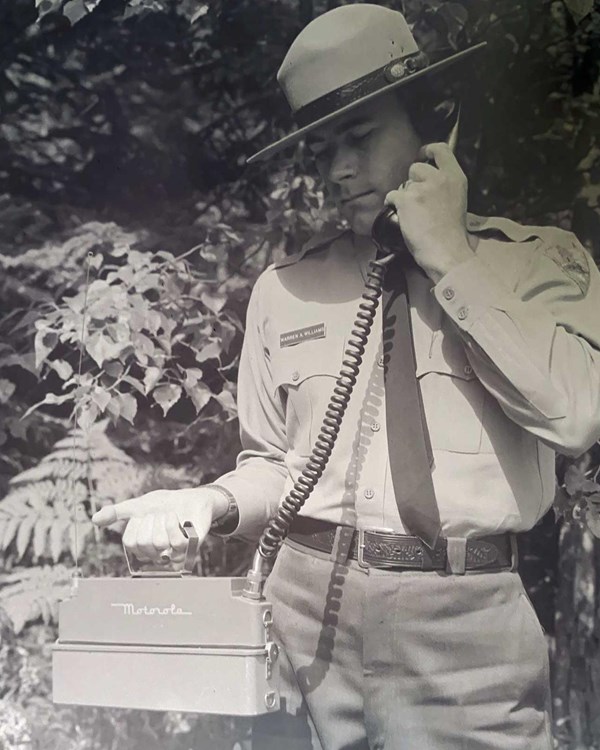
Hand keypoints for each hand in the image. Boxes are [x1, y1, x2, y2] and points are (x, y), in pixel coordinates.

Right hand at [91, 487, 228, 567]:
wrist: (191, 498)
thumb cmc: (165, 504)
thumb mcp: (139, 506)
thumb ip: (117, 513)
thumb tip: (94, 520)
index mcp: (144, 547)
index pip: (130, 543)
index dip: (136, 524)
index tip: (145, 515)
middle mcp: (158, 554)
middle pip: (143, 544)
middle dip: (150, 521)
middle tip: (159, 515)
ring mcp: (175, 553)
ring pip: (159, 543)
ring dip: (162, 520)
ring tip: (169, 516)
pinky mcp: (190, 548)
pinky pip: (176, 543)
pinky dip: (173, 524)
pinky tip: (176, 518)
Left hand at [384, 142, 472, 281]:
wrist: (446, 251)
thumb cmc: (452, 234)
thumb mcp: (458, 201)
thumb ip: (446, 187)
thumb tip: (430, 183)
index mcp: (456, 178)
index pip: (441, 150)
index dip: (429, 150)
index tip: (423, 154)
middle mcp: (439, 178)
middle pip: (416, 167)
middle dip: (413, 181)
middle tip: (417, 199)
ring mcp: (421, 188)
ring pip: (404, 184)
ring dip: (404, 195)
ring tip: (412, 213)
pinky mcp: (406, 200)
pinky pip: (392, 195)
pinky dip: (392, 203)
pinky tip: (399, 214)